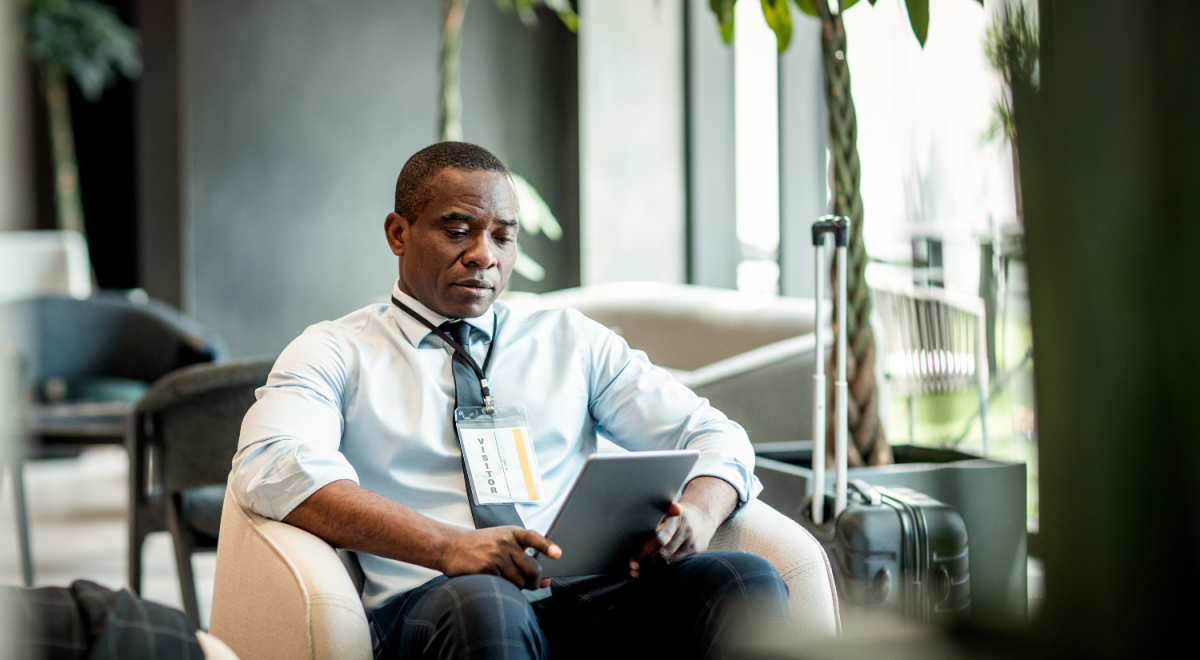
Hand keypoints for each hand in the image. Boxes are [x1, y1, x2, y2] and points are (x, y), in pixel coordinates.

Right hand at [439, 526, 560, 589]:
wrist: (450, 545)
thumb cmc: (479, 545)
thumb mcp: (502, 543)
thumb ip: (525, 558)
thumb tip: (546, 580)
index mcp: (511, 533)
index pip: (533, 538)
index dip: (547, 546)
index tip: (558, 554)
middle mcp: (505, 543)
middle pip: (532, 569)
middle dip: (535, 581)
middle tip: (533, 584)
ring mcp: (495, 556)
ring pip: (519, 581)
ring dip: (519, 586)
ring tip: (510, 581)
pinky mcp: (485, 570)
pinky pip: (504, 586)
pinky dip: (504, 588)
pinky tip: (496, 581)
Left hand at [630, 501, 717, 577]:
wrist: (702, 517)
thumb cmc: (675, 514)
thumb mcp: (667, 508)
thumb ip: (655, 515)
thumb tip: (631, 519)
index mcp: (677, 518)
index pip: (659, 540)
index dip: (645, 552)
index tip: (632, 561)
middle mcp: (686, 531)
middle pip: (663, 554)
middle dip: (645, 563)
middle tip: (631, 569)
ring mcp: (692, 543)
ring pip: (669, 562)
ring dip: (652, 570)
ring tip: (637, 573)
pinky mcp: (697, 552)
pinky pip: (677, 565)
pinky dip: (662, 570)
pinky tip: (650, 573)